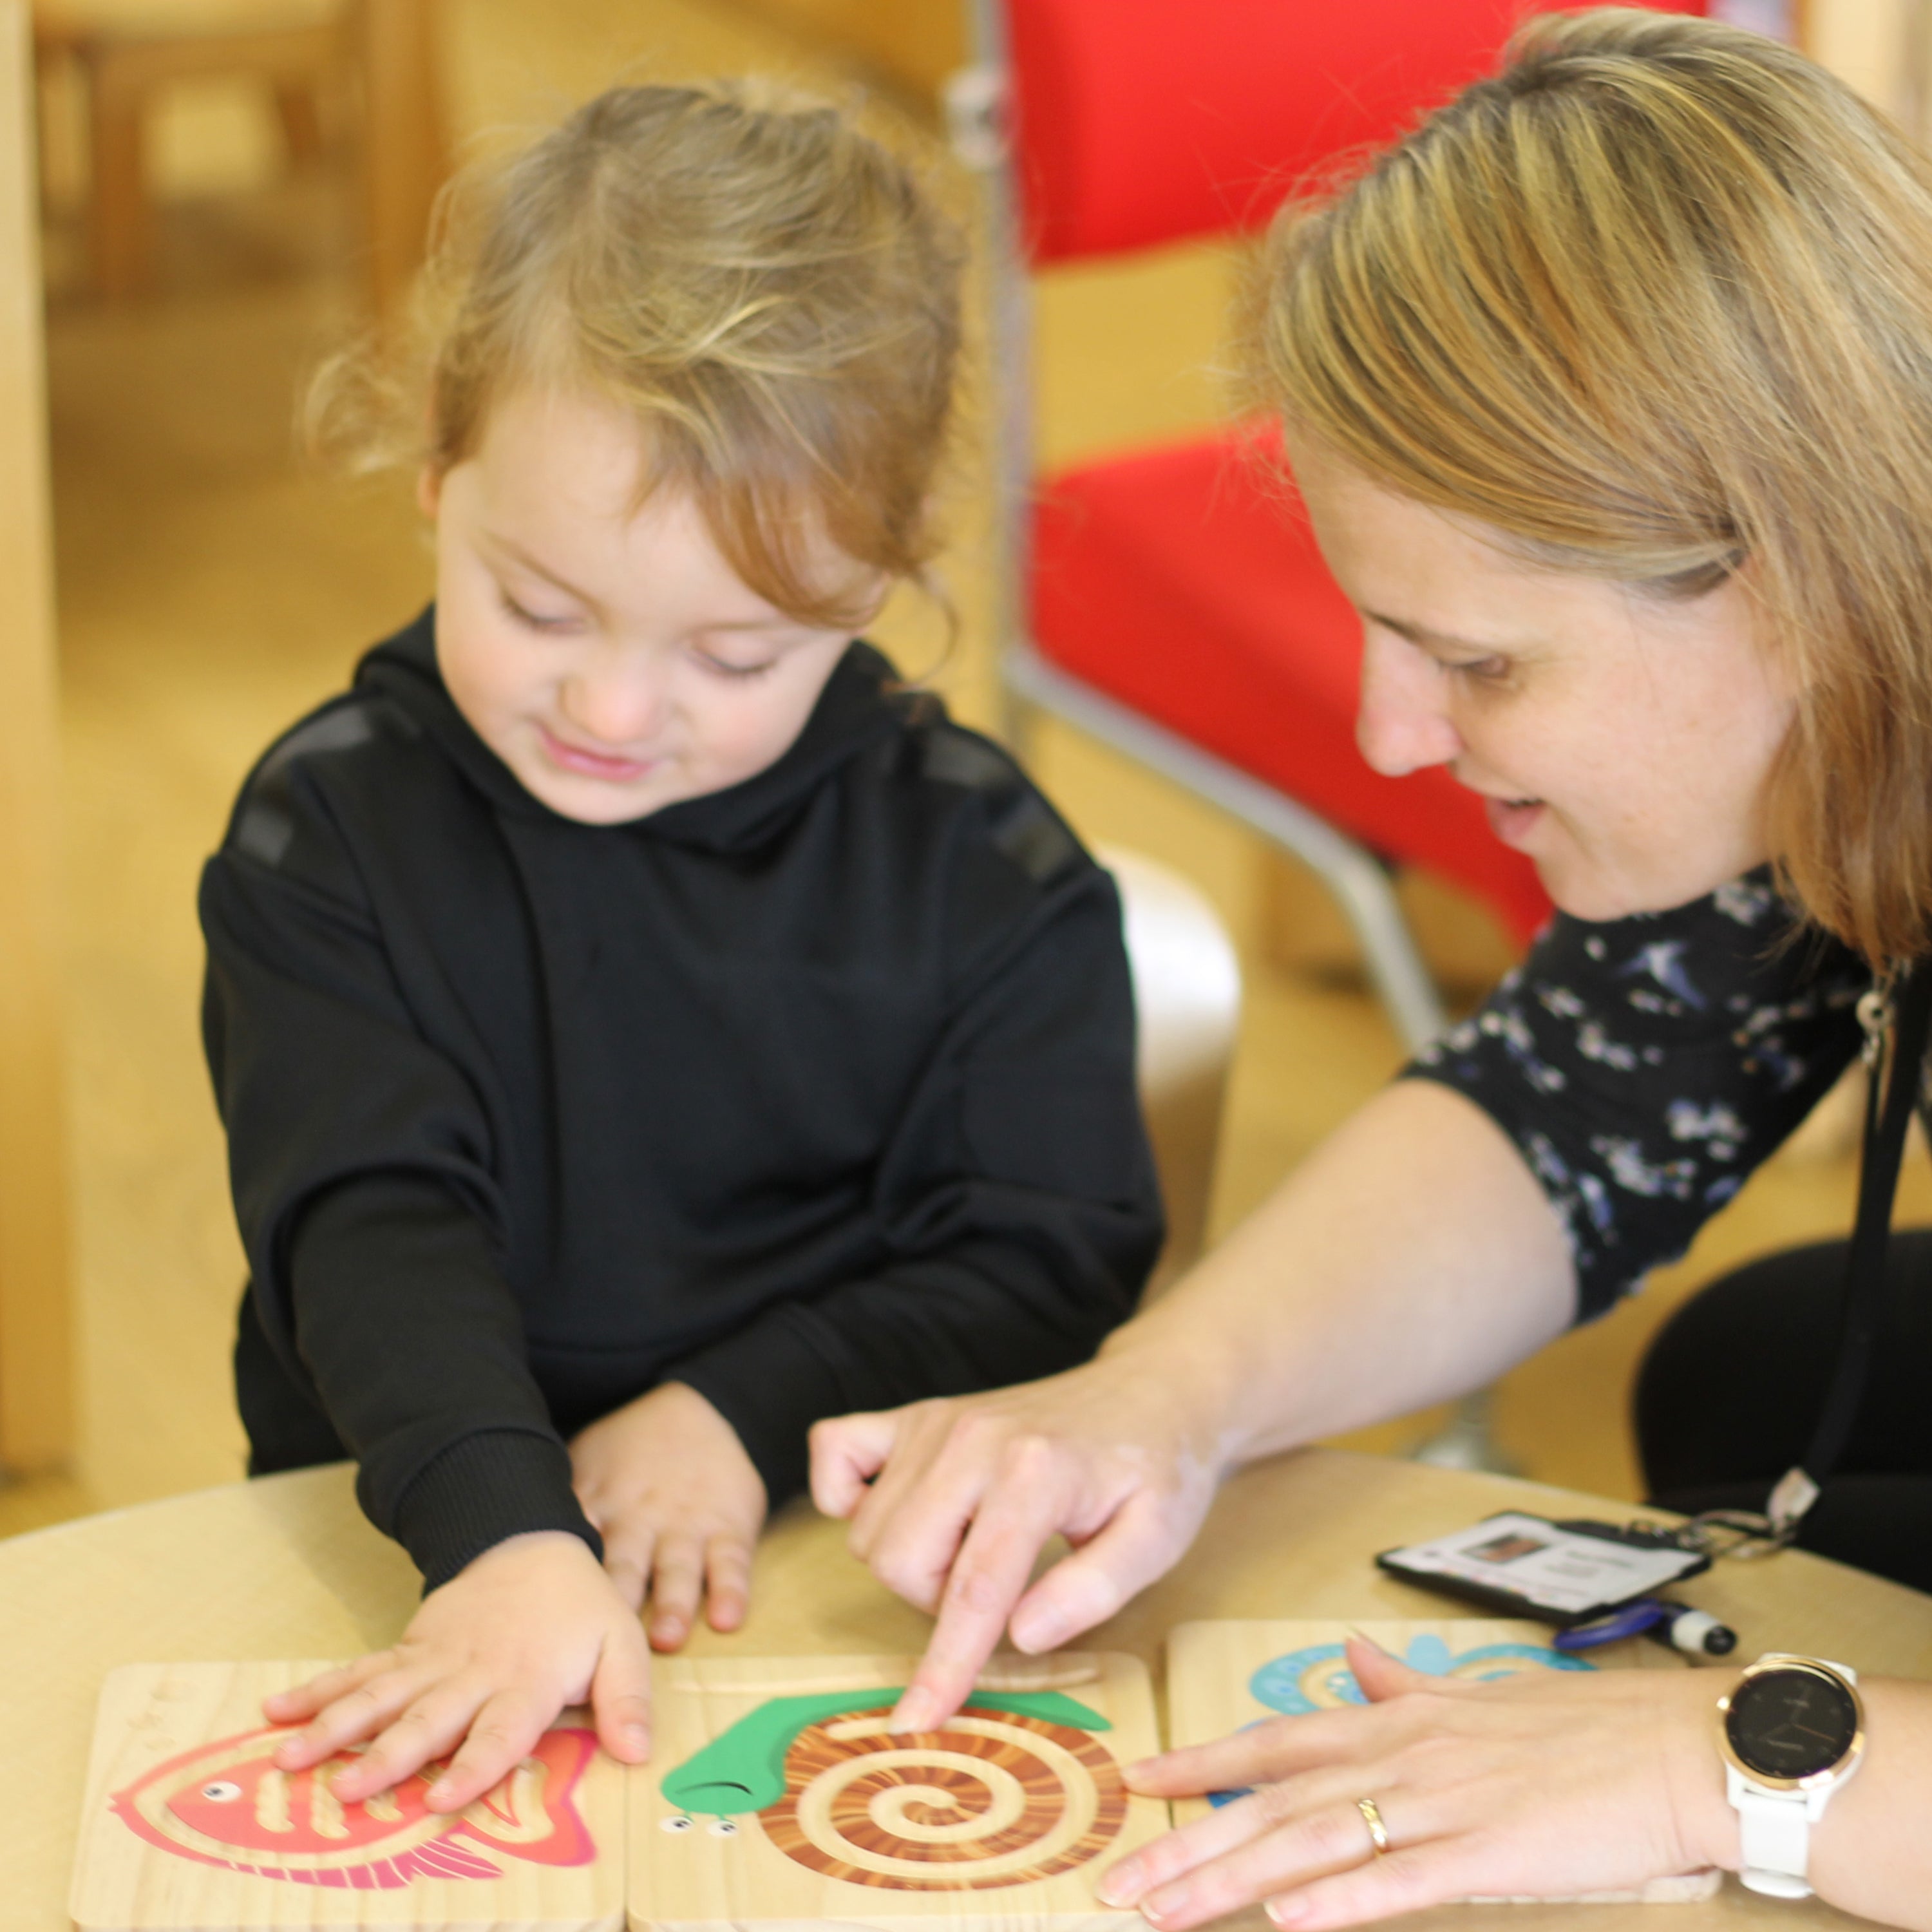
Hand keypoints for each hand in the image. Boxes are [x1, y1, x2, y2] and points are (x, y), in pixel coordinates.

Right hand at [263, 1529, 651, 1811]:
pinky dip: (318, 1690)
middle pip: (427, 1720)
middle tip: (345, 1790)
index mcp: (527, 1681)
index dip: (474, 1768)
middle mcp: (474, 1674)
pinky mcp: (409, 1648)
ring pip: (380, 1696)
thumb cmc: (580, 1608)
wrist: (532, 1543)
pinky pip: (360, 1670)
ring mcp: (434, 1660)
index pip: (500, 1731)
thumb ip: (628, 1699)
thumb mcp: (622, 1644)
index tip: (441, 1800)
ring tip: (289, 1756)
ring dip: (334, 1727)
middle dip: (386, 1757)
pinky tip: (277, 1710)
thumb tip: (639, 1753)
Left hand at [569, 1380, 766, 1649]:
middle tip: (608, 1637)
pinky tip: (728, 1618)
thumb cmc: (629, 1450)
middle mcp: (643, 1518)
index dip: (564, 1581)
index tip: (546, 1618)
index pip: (579, 1547)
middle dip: (619, 1601)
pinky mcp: (730, 1525)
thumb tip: (504, 1550)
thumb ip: (559, 1508)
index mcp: (602, 1506)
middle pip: (627, 1564)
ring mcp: (688, 1523)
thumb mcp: (585, 1464)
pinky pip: (732, 1561)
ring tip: (667, 1637)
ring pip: (679, 1568)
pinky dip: (731, 1590)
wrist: (699, 1408)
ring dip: (674, 1602)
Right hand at [809, 1352, 1221, 1730]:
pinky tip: (894, 1510)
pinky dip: (845, 1493)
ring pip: (870, 1529)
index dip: (945, 1665)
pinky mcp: (917, 1414)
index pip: (975, 1588)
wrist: (1149, 1393)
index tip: (916, 1722)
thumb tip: (1022, 1637)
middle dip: (938, 1603)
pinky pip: (834, 1450)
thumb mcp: (1156, 1539)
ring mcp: (937, 1421)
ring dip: (910, 1563)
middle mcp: (973, 1438)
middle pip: (901, 1560)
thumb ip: (1093, 1590)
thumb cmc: (1157, 1469)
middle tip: (1001, 1591)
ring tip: (974, 1550)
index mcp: (1034, 1472)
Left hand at [1096, 1636, 1740, 1927]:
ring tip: (1168, 1911)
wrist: (1675, 1749)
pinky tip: (1292, 1924)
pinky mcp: (1488, 1854)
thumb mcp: (1475, 1694)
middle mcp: (1402, 1755)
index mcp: (1397, 1721)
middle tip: (1120, 1883)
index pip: (1275, 1743)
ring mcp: (1441, 1804)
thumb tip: (1355, 1657)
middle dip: (1190, 1844)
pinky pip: (1401, 1880)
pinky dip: (1344, 1903)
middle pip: (1272, 1803)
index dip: (1201, 1762)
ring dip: (1234, 1880)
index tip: (1136, 1783)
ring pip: (1313, 1843)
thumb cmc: (1578, 1730)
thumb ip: (1403, 1684)